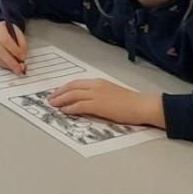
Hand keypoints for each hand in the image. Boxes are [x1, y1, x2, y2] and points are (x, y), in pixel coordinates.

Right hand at [0, 21, 28, 74]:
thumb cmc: (9, 33)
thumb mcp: (17, 33)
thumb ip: (22, 44)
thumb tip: (22, 59)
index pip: (5, 40)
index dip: (15, 50)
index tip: (22, 57)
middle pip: (0, 51)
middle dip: (11, 62)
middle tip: (20, 69)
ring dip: (8, 65)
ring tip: (16, 69)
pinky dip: (3, 65)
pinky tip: (10, 66)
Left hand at [47, 79, 163, 127]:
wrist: (141, 105)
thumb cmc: (130, 102)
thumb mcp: (111, 93)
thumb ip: (99, 95)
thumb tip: (86, 101)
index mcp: (99, 82)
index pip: (76, 83)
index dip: (65, 87)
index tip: (57, 92)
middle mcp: (96, 86)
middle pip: (72, 87)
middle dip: (59, 92)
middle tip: (50, 98)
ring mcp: (97, 95)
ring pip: (73, 95)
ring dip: (61, 100)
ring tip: (54, 105)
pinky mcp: (99, 105)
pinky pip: (80, 105)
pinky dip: (70, 108)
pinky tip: (65, 111)